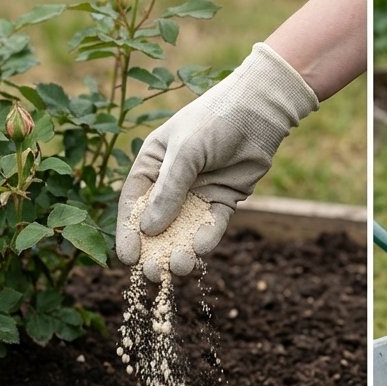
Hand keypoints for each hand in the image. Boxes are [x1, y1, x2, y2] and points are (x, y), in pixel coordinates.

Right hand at [116, 43, 317, 280]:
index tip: (127, 258)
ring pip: (185, 228)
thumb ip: (169, 191)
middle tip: (153, 273)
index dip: (128, 232)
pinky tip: (201, 251)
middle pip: (158, 222)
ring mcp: (198, 192)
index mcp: (151, 165)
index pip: (133, 204)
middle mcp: (172, 182)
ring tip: (178, 268)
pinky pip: (212, 224)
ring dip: (180, 249)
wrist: (259, 111)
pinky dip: (207, 237)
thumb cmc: (214, 121)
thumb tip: (148, 231)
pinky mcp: (224, 199)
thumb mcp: (185, 154)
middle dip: (154, 249)